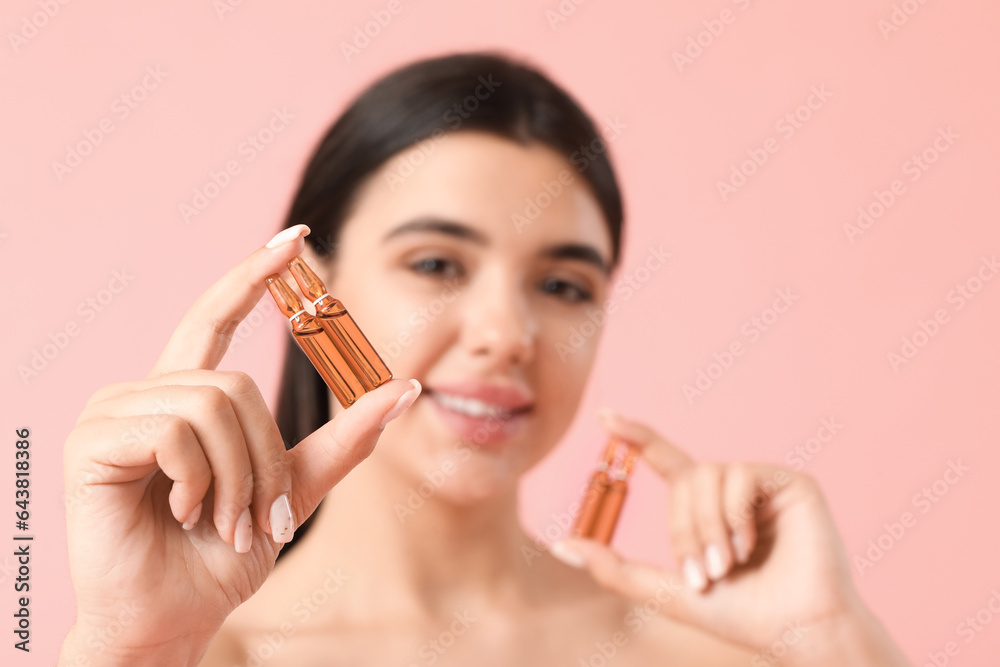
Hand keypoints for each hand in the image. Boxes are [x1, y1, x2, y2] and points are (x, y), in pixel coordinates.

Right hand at [60, 225, 420, 664]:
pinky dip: (201, 481)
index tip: (295, 237)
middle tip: (254, 516)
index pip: (218, 317)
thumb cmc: (222, 556)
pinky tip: (184, 514)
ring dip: (237, 478)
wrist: (175, 616)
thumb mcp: (293, 490)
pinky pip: (178, 431)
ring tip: (222, 521)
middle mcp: (145, 391)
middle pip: (235, 380)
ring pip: (213, 402)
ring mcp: (113, 410)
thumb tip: (406, 387)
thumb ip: (344, 439)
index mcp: (187, 396)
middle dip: (263, 456)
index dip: (253, 276)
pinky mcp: (92, 439)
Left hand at [552, 409, 907, 664]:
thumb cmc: (739, 615)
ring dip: (708, 527)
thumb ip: (614, 568)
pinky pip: (740, 476)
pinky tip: (750, 546)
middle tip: (707, 572)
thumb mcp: (666, 591)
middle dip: (685, 530)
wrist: (795, 631)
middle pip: (683, 478)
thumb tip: (560, 546)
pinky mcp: (791, 482)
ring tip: (729, 564)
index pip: (665, 459)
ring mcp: (762, 482)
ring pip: (707, 474)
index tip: (605, 416)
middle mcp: (732, 488)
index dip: (636, 436)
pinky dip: (735, 515)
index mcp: (705, 508)